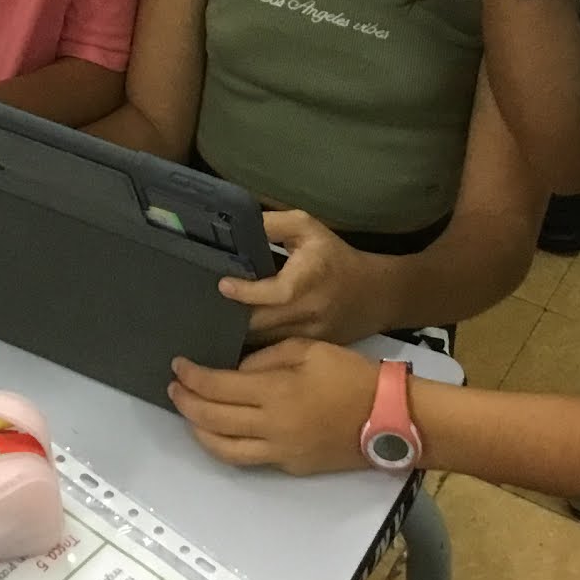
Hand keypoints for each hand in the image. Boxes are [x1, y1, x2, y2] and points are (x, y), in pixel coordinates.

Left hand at [168, 340, 378, 475]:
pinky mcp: (290, 466)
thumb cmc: (352, 376)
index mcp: (275, 392)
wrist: (390, 417)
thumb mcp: (308, 349)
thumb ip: (266, 357)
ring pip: (223, 449)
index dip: (192, 376)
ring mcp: (279, 452)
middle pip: (212, 420)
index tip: (178, 365)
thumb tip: (237, 368)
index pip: (217, 387)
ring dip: (198, 431)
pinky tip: (220, 431)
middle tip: (174, 387)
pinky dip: (225, 445)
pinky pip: (247, 459)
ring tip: (189, 413)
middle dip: (186, 403)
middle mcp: (271, 427)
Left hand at [221, 210, 395, 344]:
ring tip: (210, 326)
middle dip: (230, 318)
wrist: (376, 294)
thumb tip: (236, 224)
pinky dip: (251, 351)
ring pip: (263, 345)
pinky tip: (231, 342)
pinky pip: (272, 355)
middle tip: (202, 309)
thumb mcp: (307, 228)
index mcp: (307, 280)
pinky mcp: (307, 352)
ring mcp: (309, 337)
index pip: (273, 293)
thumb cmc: (335, 257)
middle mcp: (308, 312)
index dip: (245, 292)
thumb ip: (272, 224)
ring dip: (236, 337)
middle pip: (260, 324)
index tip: (222, 285)